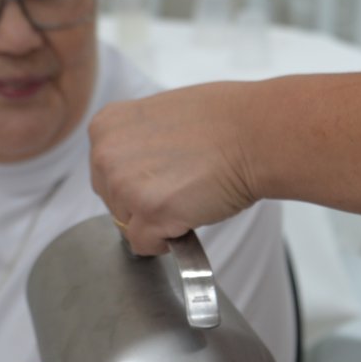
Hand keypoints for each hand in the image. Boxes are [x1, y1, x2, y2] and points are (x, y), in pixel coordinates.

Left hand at [88, 82, 259, 255]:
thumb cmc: (223, 120)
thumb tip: (134, 169)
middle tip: (179, 185)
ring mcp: (125, 186)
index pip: (104, 170)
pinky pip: (143, 245)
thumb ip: (136, 141)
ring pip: (127, 225)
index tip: (160, 173)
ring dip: (156, 220)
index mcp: (106, 126)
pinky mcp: (150, 214)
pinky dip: (166, 241)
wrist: (256, 133)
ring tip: (189, 194)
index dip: (135, 177)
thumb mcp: (159, 115)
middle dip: (141, 201)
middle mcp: (106, 155)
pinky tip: (189, 215)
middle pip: (111, 200)